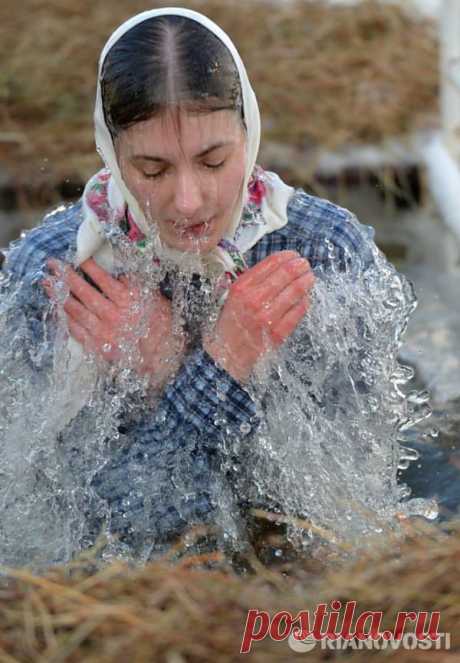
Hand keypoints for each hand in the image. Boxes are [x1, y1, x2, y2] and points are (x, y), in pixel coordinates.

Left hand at [42, 258, 185, 387]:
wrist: (163, 357)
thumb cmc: (163, 327)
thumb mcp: (156, 300)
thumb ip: (137, 286)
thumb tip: (120, 275)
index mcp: (129, 300)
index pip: (103, 279)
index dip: (89, 267)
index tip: (78, 257)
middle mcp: (113, 314)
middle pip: (84, 292)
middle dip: (66, 276)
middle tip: (52, 264)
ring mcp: (103, 331)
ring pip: (76, 310)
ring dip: (60, 295)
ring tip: (48, 284)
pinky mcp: (98, 346)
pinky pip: (77, 331)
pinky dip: (66, 319)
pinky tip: (59, 310)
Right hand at [203, 251, 314, 382]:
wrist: (226, 354)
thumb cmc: (231, 322)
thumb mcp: (233, 296)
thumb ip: (252, 281)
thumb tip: (279, 266)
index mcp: (242, 287)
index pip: (271, 263)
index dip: (287, 256)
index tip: (294, 255)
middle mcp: (254, 299)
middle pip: (286, 274)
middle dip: (300, 266)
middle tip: (306, 265)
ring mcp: (267, 316)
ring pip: (296, 291)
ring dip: (306, 282)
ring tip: (310, 278)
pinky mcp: (278, 332)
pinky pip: (298, 311)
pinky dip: (304, 302)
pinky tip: (305, 299)